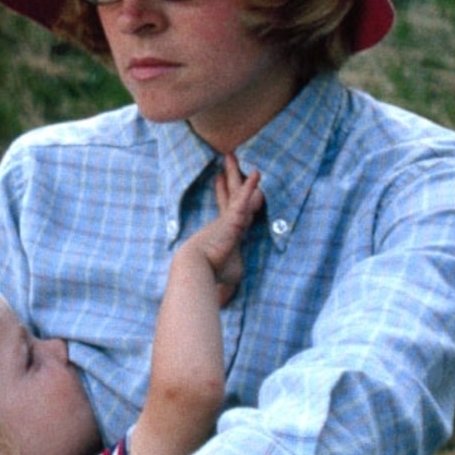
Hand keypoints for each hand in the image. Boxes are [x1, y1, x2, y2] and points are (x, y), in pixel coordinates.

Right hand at [179, 156, 264, 302]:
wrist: (196, 269)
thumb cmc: (212, 273)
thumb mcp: (228, 275)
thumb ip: (230, 278)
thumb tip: (224, 299)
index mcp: (224, 230)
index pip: (224, 207)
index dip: (221, 192)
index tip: (218, 179)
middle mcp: (226, 221)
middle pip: (229, 193)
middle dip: (228, 176)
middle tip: (227, 158)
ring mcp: (230, 219)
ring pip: (237, 192)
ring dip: (237, 173)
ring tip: (234, 155)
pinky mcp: (233, 220)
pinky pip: (245, 199)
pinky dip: (251, 187)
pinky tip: (257, 174)